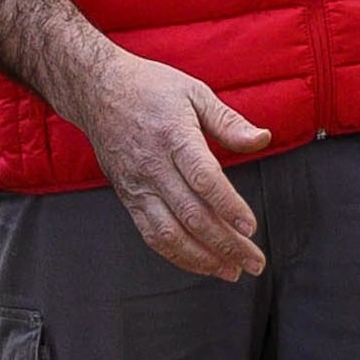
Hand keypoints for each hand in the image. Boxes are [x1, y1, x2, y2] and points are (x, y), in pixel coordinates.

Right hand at [70, 50, 268, 279]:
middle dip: (226, 244)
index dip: (229, 206)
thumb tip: (262, 140)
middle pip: (192, 214)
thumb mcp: (194, 93)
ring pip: (170, 233)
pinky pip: (152, 235)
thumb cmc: (149, 88)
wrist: (96, 91)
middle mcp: (153, 166)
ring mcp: (138, 186)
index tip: (250, 227)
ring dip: (203, 258)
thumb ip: (229, 122)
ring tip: (231, 271)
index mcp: (173, 136)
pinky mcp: (128, 198)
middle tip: (255, 261)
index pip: (204, 179)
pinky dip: (177, 255)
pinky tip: (201, 263)